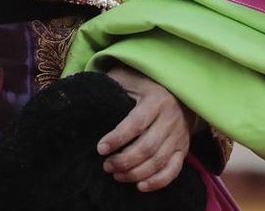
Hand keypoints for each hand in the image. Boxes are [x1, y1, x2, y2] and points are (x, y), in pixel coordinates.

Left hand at [98, 64, 193, 191]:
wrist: (180, 93)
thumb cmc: (146, 86)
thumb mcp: (130, 79)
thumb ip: (112, 84)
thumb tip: (81, 90)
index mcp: (156, 100)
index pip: (136, 123)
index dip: (118, 138)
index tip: (100, 149)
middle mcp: (170, 119)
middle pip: (147, 147)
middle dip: (124, 160)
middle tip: (106, 166)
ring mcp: (178, 136)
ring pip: (158, 161)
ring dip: (136, 173)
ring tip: (116, 175)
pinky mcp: (183, 149)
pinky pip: (173, 170)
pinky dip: (157, 182)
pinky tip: (140, 186)